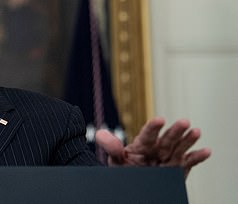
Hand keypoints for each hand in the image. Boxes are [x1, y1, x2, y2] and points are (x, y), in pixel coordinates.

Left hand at [95, 117, 210, 177]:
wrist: (135, 184)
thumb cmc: (125, 170)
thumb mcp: (115, 160)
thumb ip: (111, 147)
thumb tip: (99, 134)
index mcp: (142, 144)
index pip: (147, 135)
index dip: (153, 127)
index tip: (159, 119)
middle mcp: (157, 149)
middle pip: (167, 139)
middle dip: (175, 131)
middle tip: (184, 122)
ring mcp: (168, 158)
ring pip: (179, 148)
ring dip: (188, 140)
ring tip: (196, 131)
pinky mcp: (178, 168)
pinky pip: (189, 162)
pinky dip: (197, 157)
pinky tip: (206, 151)